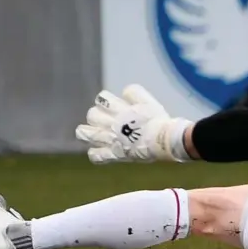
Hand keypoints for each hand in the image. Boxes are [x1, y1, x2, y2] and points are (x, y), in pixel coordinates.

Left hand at [75, 85, 193, 163]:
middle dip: (97, 116)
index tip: (113, 106)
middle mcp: (110, 123)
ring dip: (87, 133)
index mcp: (118, 109)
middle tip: (107, 121)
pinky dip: (96, 153)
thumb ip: (134, 93)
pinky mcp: (113, 155)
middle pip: (91, 115)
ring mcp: (109, 140)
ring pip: (84, 134)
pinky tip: (100, 151)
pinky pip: (95, 155)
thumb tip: (124, 92)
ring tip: (95, 134)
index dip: (105, 101)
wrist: (163, 140)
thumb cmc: (158, 121)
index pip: (101, 98)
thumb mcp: (148, 101)